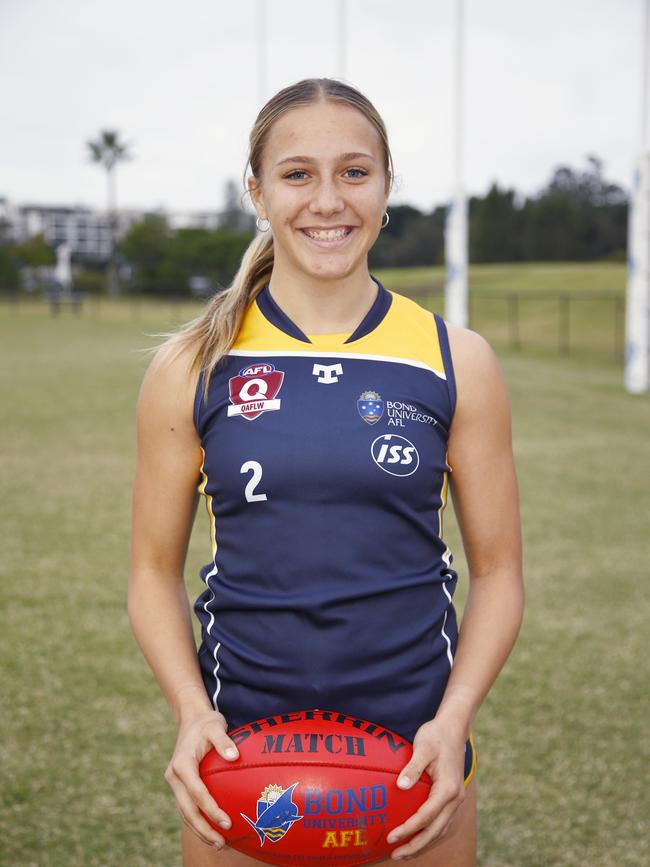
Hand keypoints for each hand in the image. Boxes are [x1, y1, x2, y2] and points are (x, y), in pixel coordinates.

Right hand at [164, 708, 239, 848]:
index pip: (197, 793)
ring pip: (185, 812)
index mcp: (182, 765)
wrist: (190, 719)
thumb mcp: (215, 725)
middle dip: (203, 829)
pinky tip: (213, 829)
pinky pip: (188, 807)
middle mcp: (174, 777)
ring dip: (200, 829)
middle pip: (188, 810)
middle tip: (222, 843)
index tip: (227, 822)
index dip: (211, 810)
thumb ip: (224, 741)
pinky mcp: (180, 785)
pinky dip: (198, 820)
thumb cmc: (206, 723)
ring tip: (219, 843)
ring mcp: (175, 783)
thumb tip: (235, 756)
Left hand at [386, 718, 467, 859]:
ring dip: (423, 843)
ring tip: (403, 852)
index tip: (391, 837)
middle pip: (435, 830)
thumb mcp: (423, 747)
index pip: (426, 816)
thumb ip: (412, 768)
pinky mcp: (452, 798)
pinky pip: (442, 822)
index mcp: (448, 788)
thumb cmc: (435, 735)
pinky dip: (429, 833)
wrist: (454, 728)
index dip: (408, 829)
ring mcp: (456, 800)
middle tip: (395, 855)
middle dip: (416, 845)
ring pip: (440, 830)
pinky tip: (416, 836)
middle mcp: (455, 798)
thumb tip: (401, 787)